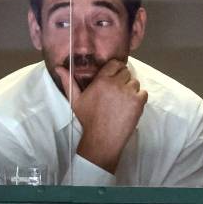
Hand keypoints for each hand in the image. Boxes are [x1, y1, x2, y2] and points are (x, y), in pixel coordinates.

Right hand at [55, 59, 146, 173]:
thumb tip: (59, 67)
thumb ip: (68, 81)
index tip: (115, 78)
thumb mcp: (75, 100)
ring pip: (135, 82)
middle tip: (118, 93)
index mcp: (101, 80)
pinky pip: (144, 93)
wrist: (101, 139)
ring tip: (124, 101)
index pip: (115, 64)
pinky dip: (140, 99)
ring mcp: (128, 92)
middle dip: (123, 80)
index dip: (116, 70)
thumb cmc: (88, 120)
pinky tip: (130, 107)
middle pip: (126, 72)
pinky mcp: (138, 102)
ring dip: (131, 90)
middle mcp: (115, 83)